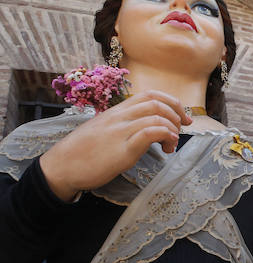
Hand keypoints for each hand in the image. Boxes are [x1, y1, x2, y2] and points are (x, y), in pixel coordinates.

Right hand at [39, 91, 190, 200]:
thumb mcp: (104, 130)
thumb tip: (147, 128)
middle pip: (156, 102)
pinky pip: (149, 133)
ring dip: (172, 129)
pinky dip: (165, 136)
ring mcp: (120, 132)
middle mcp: (119, 117)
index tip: (182, 117)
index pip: (149, 95)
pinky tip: (167, 147)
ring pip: (156, 116)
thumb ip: (124, 125)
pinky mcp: (122, 150)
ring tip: (171, 145)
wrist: (60, 167)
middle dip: (177, 114)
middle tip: (182, 130)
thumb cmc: (83, 152)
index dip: (171, 102)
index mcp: (116, 112)